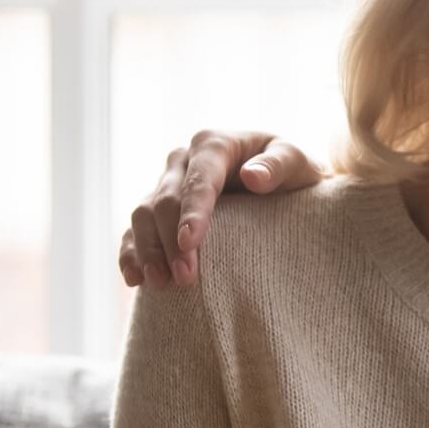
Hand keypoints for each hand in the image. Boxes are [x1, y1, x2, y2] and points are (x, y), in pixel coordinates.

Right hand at [118, 129, 326, 287]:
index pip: (199, 179)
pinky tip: (134, 279)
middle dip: (171, 240)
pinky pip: (135, 229)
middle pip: (165, 200)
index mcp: (214, 144)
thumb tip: (252, 177)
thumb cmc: (292, 172)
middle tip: (185, 277)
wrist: (282, 181)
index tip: (190, 242)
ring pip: (143, 214)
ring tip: (159, 283)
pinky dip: (131, 253)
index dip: (192, 211)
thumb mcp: (296, 162)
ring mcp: (168, 184)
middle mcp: (184, 161)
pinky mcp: (159, 209)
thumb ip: (278, 166)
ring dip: (148, 250)